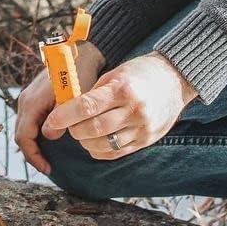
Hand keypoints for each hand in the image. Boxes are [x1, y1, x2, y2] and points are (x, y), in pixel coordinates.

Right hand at [16, 42, 104, 174]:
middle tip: (47, 167)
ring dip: (33, 143)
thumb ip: (60, 120)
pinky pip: (29, 120)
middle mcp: (25, 100)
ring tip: (47, 157)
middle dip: (32, 153)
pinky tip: (48, 140)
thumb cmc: (78, 75)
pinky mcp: (34, 96)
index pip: (24, 137)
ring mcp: (28, 97)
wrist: (81, 53)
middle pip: (21, 134)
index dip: (34, 156)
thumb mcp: (72, 101)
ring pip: (24, 127)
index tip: (47, 168)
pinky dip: (35, 133)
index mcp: (31, 103)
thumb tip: (50, 137)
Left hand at [42, 53, 197, 159]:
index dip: (64, 116)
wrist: (175, 79)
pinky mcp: (146, 141)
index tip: (52, 121)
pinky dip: (99, 150)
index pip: (87, 106)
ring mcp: (142, 128)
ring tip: (81, 131)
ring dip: (85, 142)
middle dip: (73, 130)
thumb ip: (94, 93)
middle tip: (66, 125)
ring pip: (103, 145)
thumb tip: (66, 110)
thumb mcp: (116, 74)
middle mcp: (134, 110)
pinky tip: (94, 141)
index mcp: (123, 89)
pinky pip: (116, 153)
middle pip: (93, 129)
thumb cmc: (140, 73)